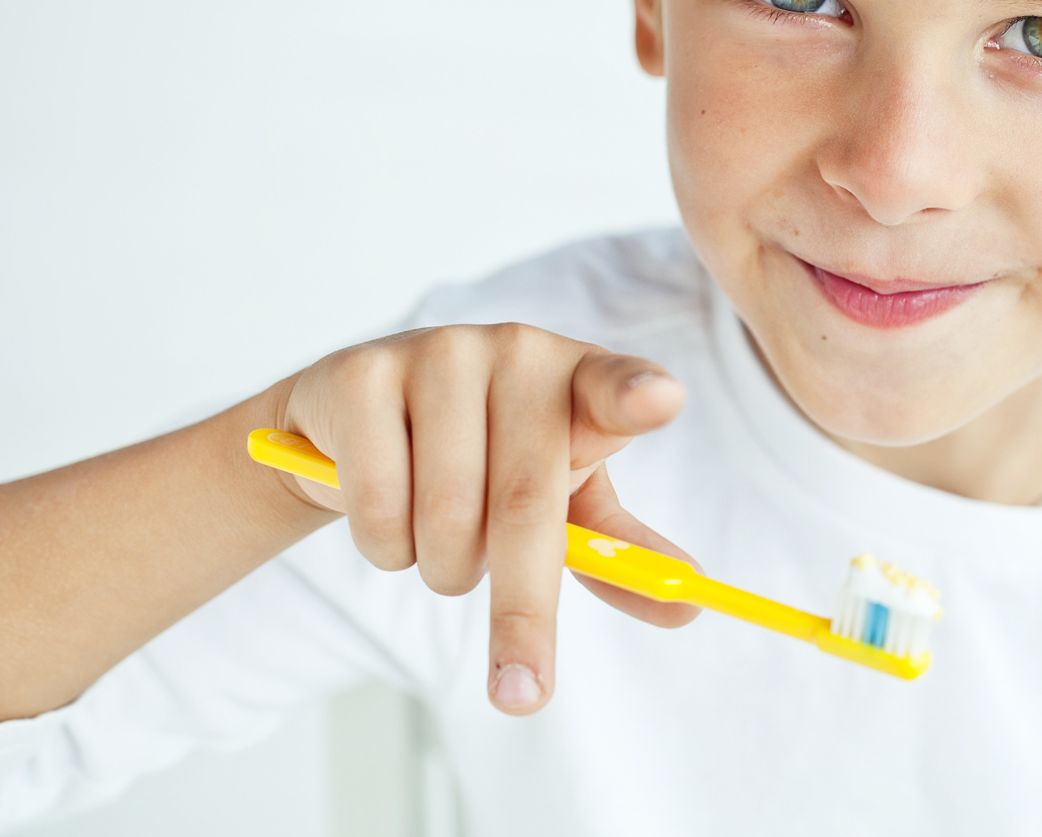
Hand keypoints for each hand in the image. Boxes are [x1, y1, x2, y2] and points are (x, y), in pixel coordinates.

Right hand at [275, 323, 693, 714]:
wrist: (357, 428)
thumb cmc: (482, 458)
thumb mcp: (558, 500)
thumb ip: (615, 551)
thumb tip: (685, 607)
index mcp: (578, 379)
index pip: (615, 385)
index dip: (637, 395)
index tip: (663, 403)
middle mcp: (515, 352)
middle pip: (525, 505)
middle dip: (524, 613)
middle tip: (522, 689)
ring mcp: (435, 353)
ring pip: (446, 519)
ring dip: (443, 567)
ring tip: (441, 537)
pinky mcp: (360, 376)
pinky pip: (378, 508)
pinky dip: (386, 547)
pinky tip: (388, 513)